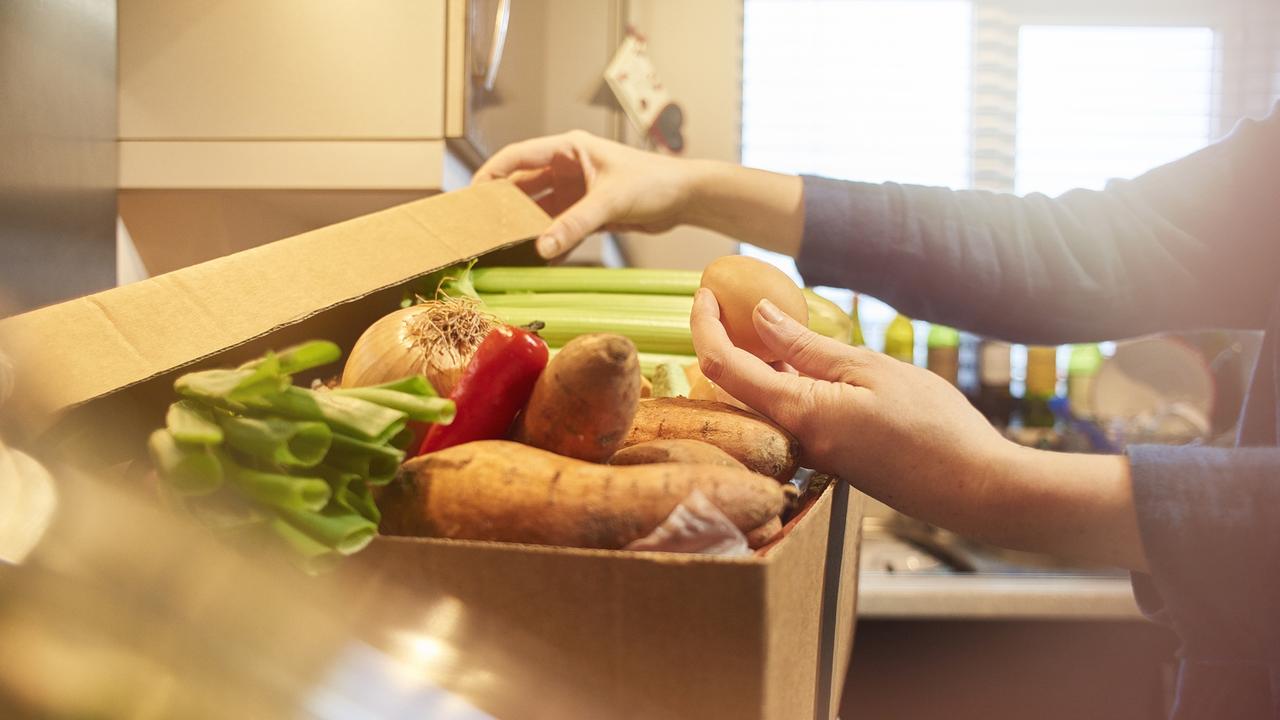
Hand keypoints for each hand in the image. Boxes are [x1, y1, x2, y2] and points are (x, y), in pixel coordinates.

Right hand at [473, 131, 695, 257]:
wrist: (686, 197)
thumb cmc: (653, 183)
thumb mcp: (609, 202)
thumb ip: (574, 224)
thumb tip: (541, 249)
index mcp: (568, 150)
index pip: (516, 157)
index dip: (490, 175)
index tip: (470, 197)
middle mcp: (568, 167)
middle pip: (524, 186)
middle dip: (503, 206)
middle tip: (479, 228)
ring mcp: (577, 190)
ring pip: (540, 209)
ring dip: (525, 227)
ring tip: (501, 247)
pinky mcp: (588, 212)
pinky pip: (559, 226)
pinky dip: (549, 241)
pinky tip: (536, 259)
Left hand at [690, 289, 1147, 568]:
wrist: (974, 490)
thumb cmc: (933, 427)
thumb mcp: (870, 370)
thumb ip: (807, 346)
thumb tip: (759, 316)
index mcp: (797, 414)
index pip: (722, 367)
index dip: (703, 326)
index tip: (704, 292)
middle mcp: (793, 440)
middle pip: (732, 387)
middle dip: (721, 340)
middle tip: (728, 298)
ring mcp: (810, 453)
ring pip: (761, 400)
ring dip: (753, 360)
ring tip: (763, 317)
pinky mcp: (829, 457)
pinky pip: (789, 413)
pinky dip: (782, 380)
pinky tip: (799, 356)